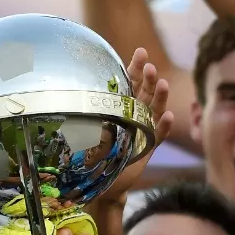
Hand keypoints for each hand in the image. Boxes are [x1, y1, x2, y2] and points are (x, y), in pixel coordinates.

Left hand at [98, 48, 173, 206]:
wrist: (101, 182)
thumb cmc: (91, 153)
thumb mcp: (85, 129)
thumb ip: (84, 112)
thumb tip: (64, 92)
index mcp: (119, 106)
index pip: (129, 83)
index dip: (135, 68)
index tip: (141, 52)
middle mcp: (134, 115)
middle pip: (145, 92)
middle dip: (149, 78)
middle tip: (150, 67)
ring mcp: (143, 130)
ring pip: (155, 110)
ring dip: (160, 97)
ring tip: (163, 84)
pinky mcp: (148, 147)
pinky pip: (159, 135)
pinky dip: (165, 126)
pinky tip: (169, 116)